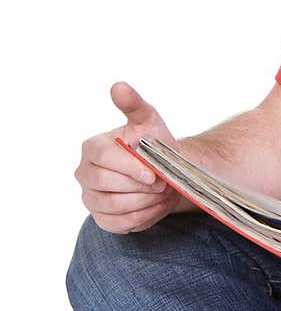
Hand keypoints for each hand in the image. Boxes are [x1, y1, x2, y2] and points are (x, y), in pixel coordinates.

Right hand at [75, 81, 180, 233]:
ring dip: (145, 201)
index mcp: (92, 147)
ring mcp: (90, 198)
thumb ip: (134, 105)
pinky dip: (142, 217)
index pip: (103, 158)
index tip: (153, 173)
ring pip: (114, 205)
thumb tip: (118, 87)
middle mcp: (84, 173)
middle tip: (162, 183)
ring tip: (162, 193)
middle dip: (140, 186)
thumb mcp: (148, 122)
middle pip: (107, 184)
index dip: (129, 167)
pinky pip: (119, 224)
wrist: (165, 173)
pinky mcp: (101, 219)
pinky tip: (155, 206)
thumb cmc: (155, 145)